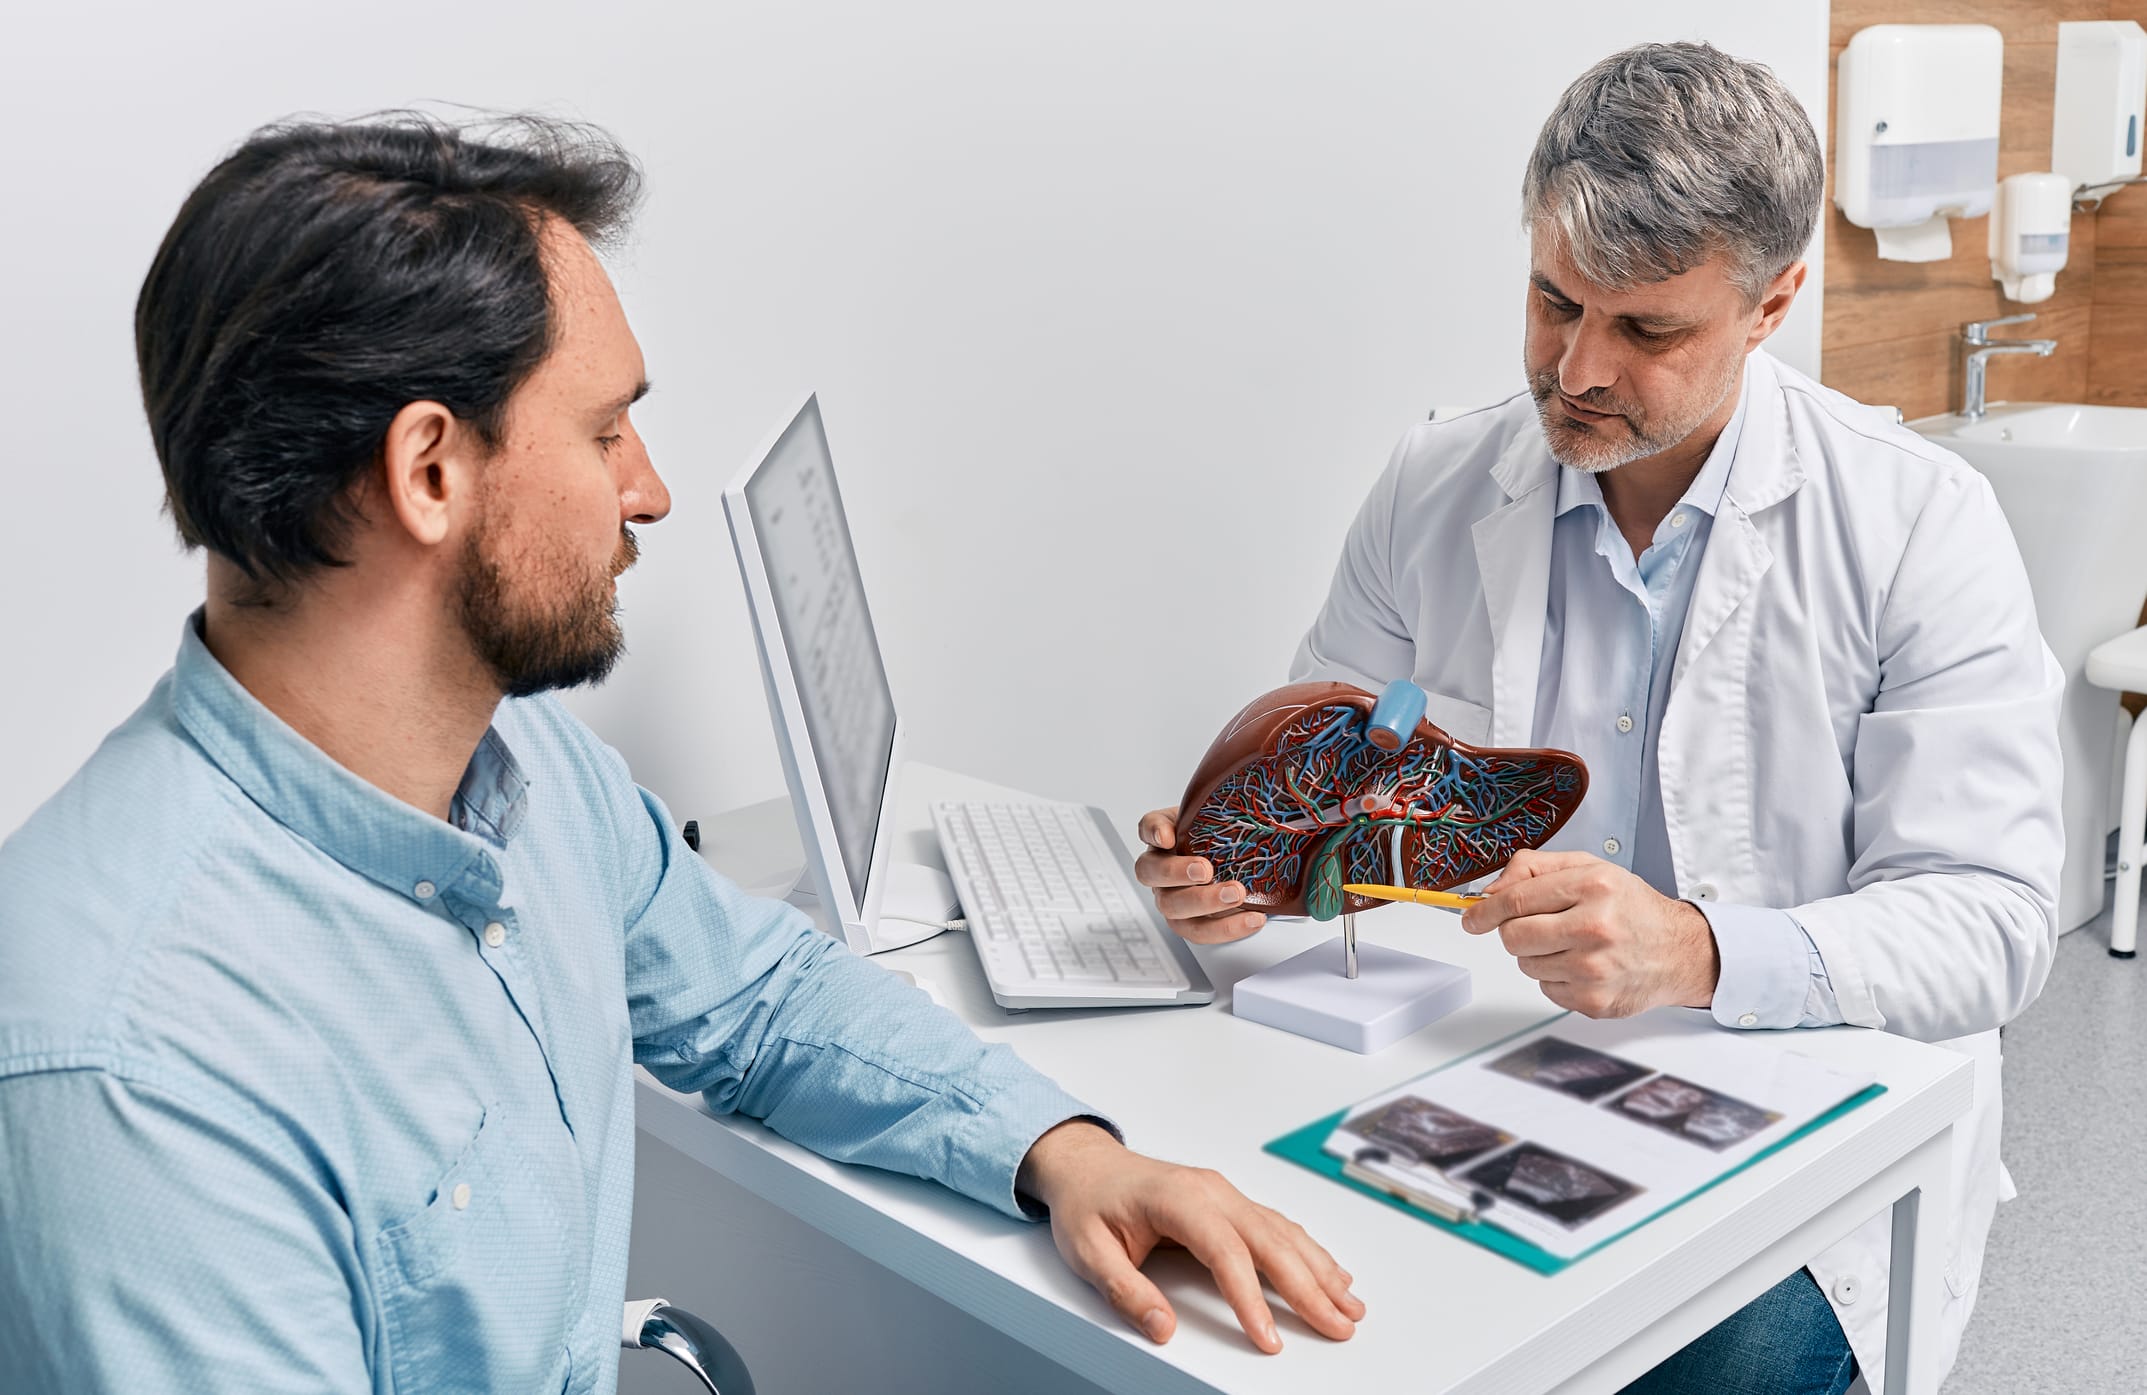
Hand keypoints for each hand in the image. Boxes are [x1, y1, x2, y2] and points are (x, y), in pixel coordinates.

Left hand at [1015, 1120, 1363, 1352]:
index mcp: (1177, 1199)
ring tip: (1349, 1306)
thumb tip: (1161, 1327)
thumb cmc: (1088, 1203)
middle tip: (1338, 1325)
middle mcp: (1210, 1191)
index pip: (1224, 1251)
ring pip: (1283, 1232)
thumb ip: (1125, 1291)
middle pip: (1270, 1242)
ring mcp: (1224, 1193)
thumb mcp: (1088, 1251)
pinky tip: (1331, 1272)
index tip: (1267, 1337)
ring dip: (1320, 1269)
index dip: (1249, 1297)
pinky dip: (1310, 1251)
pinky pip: (1278, 1226)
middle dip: (1308, 1287)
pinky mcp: (1229, 1202)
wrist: (1087, 1165)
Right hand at [1133, 808, 1266, 943]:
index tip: (1167, 836)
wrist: (1240, 865)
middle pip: (1151, 873)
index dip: (1153, 832)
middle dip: (1177, 873)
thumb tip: (1245, 796)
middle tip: (1206, 870)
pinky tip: (1253, 917)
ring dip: (1205, 903)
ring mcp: (1172, 899)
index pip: (1147, 827)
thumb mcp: (1221, 818)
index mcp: (1164, 838)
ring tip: (1237, 895)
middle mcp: (1160, 871)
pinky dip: (1228, 928)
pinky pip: (1201, 932)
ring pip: (1173, 908)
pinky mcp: (1190, 924)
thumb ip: (1222, 807)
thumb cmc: (1223, 841)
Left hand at [1457, 849, 1719, 1016]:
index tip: (1471, 918)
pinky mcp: (1594, 1002)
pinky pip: (1545, 989)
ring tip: (1571, 944)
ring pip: (1526, 965)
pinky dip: (1556, 978)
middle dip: (1514, 932)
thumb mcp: (1589, 868)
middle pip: (1514, 937)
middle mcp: (1595, 928)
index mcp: (1593, 887)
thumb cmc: (1631, 908)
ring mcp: (1594, 969)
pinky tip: (1583, 966)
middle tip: (1537, 927)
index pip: (1516, 901)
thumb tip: (1491, 892)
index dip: (1484, 911)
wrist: (1678, 951)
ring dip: (1538, 955)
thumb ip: (1535, 869)